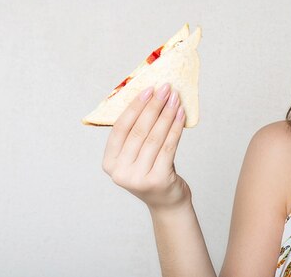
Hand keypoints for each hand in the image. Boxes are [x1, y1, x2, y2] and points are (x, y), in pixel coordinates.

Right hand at [102, 83, 190, 212]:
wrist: (166, 201)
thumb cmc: (151, 170)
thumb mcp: (136, 155)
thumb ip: (136, 133)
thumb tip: (149, 97)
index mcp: (109, 163)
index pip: (120, 129)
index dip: (134, 107)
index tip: (147, 90)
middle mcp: (120, 172)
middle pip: (138, 131)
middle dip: (153, 106)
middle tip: (164, 88)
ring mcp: (138, 178)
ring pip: (155, 138)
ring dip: (167, 114)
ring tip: (175, 98)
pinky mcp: (158, 180)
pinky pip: (169, 147)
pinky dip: (176, 128)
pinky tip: (181, 115)